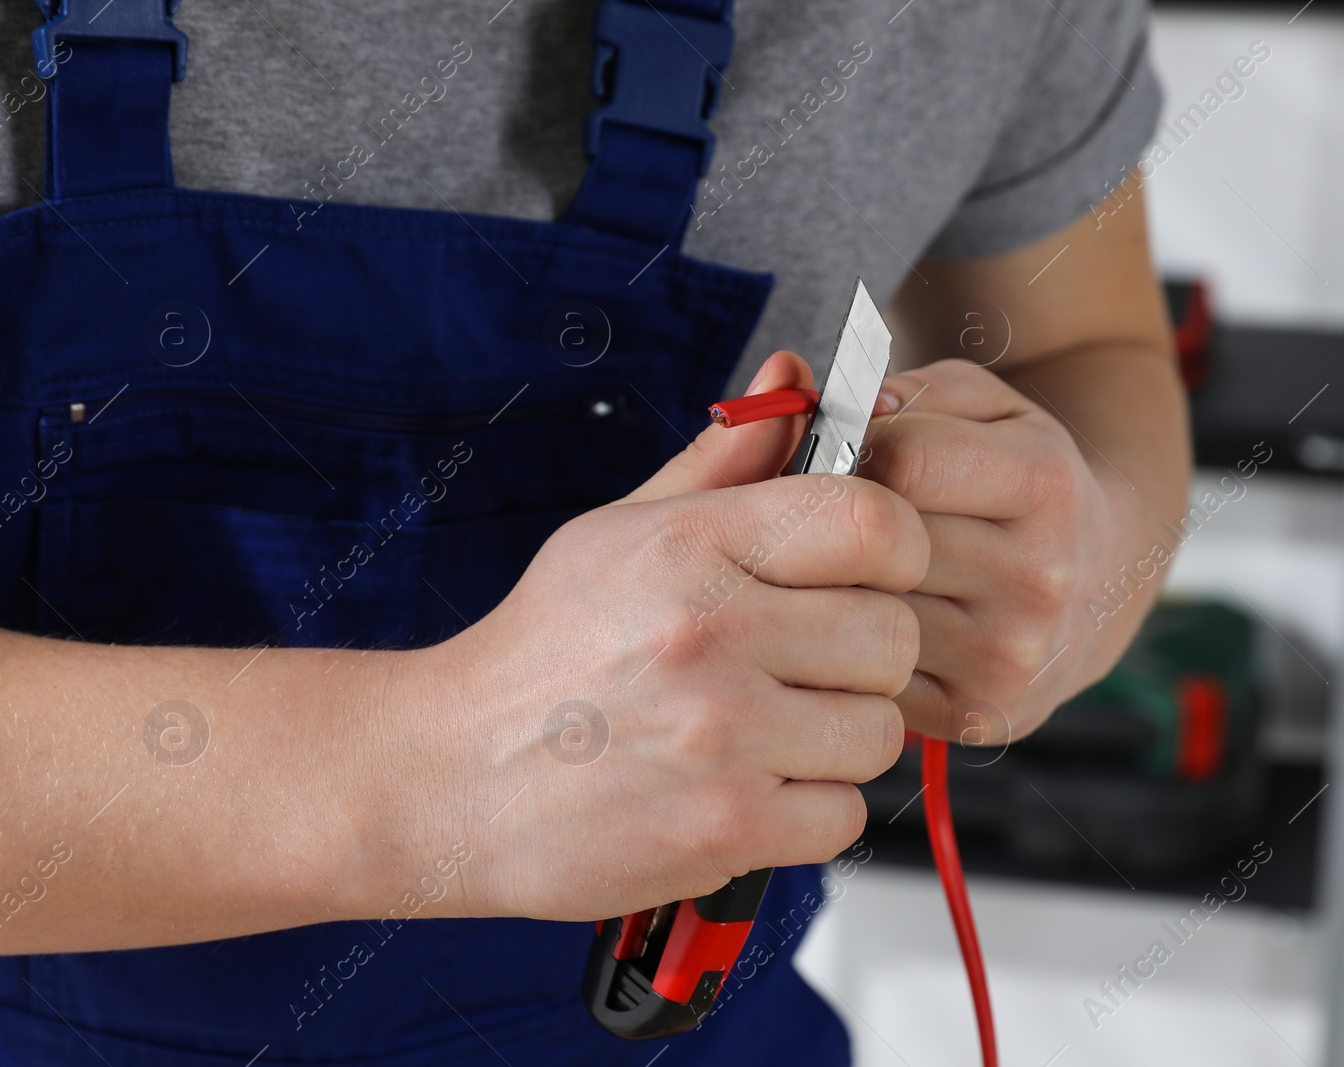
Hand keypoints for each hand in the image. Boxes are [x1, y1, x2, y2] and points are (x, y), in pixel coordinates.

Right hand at [359, 352, 928, 921]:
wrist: (448, 775)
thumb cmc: (545, 653)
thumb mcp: (621, 531)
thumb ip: (726, 461)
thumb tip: (797, 376)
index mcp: (690, 545)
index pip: (873, 521)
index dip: (895, 548)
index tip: (869, 574)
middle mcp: (710, 632)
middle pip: (893, 635)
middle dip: (862, 656)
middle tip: (801, 667)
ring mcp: (721, 736)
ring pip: (878, 732)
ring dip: (835, 739)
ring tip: (764, 732)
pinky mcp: (726, 827)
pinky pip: (843, 816)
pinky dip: (807, 811)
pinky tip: (746, 788)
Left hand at [859, 358, 1146, 744]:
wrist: (1103, 579)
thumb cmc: (1019, 477)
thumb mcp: (988, 408)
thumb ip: (912, 392)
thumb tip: (838, 412)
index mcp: (1046, 486)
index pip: (903, 463)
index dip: (855, 449)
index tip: (849, 456)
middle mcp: (1038, 580)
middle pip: (877, 546)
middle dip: (834, 524)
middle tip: (828, 515)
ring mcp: (1008, 658)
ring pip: (861, 614)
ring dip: (833, 589)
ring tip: (844, 565)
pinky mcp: (974, 714)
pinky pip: (868, 676)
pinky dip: (849, 646)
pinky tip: (862, 620)